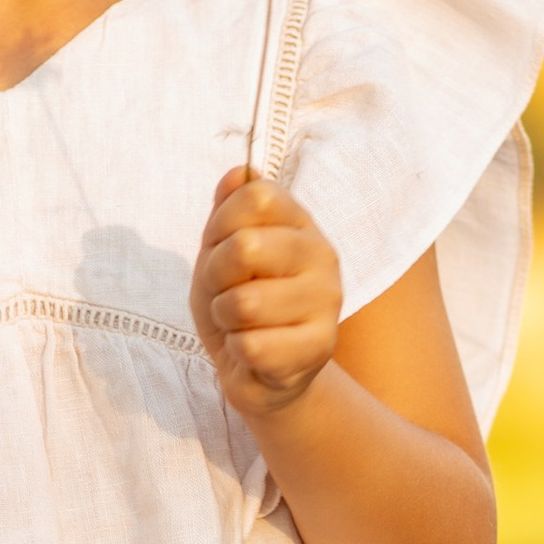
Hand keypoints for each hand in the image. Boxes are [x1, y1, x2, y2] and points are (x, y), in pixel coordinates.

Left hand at [191, 168, 343, 414]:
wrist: (259, 371)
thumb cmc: (240, 306)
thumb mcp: (221, 252)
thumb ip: (228, 211)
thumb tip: (239, 172)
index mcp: (300, 224)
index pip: (255, 197)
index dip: (221, 224)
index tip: (221, 248)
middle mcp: (323, 256)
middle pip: (245, 246)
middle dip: (216, 277)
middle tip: (228, 293)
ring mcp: (327, 302)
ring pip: (244, 303)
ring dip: (226, 318)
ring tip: (241, 324)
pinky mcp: (320, 348)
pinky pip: (251, 345)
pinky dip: (238, 350)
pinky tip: (254, 351)